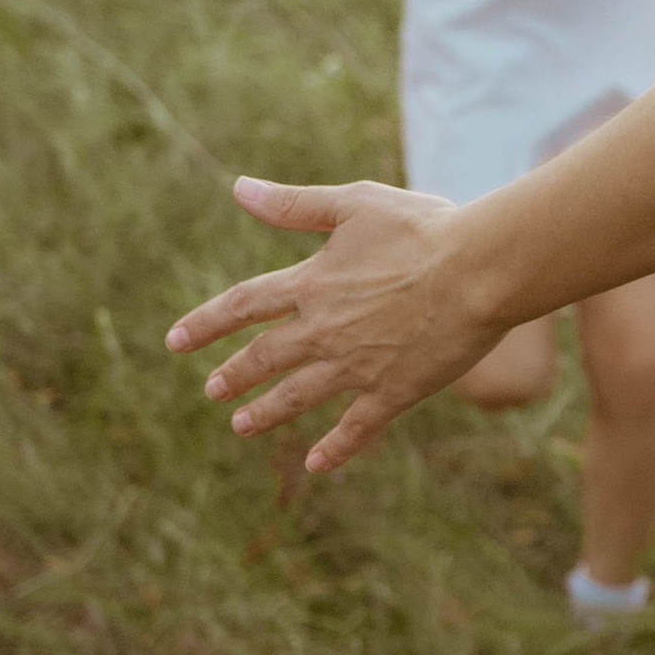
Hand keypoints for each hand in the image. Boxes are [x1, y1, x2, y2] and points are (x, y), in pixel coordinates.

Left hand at [167, 177, 498, 474]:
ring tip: (241, 426)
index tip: (175, 341)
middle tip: (213, 391)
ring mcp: (356, 366)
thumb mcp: (354, 205)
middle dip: (235, 374)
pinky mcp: (393, 392)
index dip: (206, 323)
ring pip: (298, 396)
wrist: (480, 270)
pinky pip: (356, 428)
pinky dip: (335, 448)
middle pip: (265, 357)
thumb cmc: (424, 228)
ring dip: (267, 412)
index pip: (243, 306)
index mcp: (312, 283)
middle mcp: (323, 330)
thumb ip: (294, 205)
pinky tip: (316, 465)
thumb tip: (238, 189)